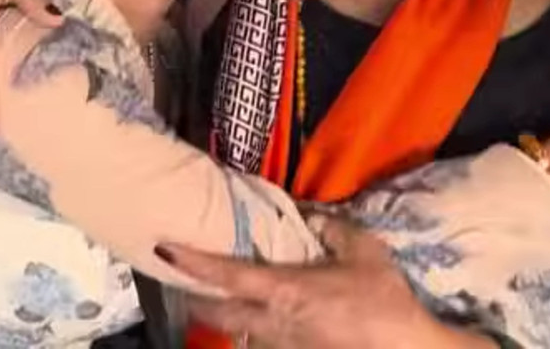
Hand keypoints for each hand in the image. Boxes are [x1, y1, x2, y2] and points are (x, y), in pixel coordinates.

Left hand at [159, 217, 494, 348]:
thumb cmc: (384, 300)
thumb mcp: (364, 250)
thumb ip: (332, 228)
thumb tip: (310, 214)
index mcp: (284, 290)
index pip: (225, 275)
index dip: (191, 262)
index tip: (165, 248)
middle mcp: (273, 322)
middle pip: (216, 314)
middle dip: (195, 298)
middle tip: (183, 279)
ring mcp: (282, 347)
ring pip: (238, 334)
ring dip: (224, 318)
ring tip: (215, 300)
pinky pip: (262, 345)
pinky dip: (252, 333)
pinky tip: (258, 322)